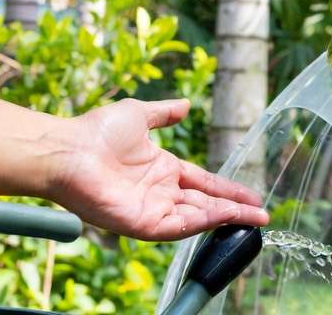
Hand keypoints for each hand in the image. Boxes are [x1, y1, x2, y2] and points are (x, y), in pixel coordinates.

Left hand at [44, 98, 268, 240]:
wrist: (68, 150)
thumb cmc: (96, 131)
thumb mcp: (140, 115)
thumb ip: (164, 113)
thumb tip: (185, 104)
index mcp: (162, 169)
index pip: (203, 182)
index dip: (228, 189)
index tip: (252, 195)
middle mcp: (160, 192)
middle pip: (206, 203)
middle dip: (235, 209)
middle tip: (262, 214)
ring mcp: (151, 210)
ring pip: (197, 218)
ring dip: (225, 217)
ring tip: (252, 217)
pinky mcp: (141, 223)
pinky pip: (177, 227)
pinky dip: (202, 223)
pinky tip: (222, 216)